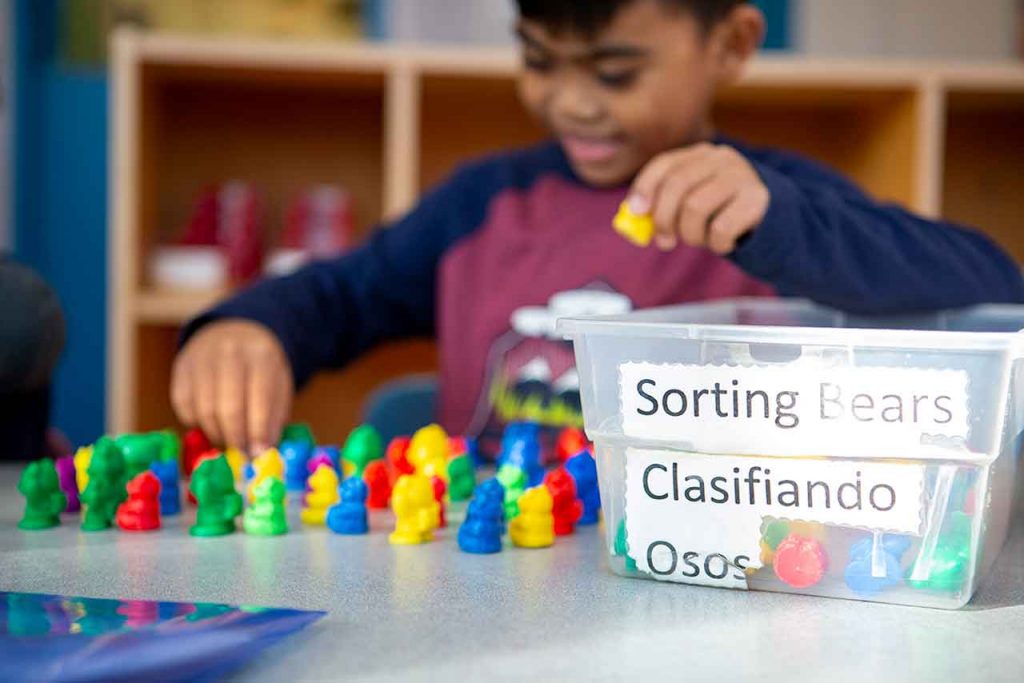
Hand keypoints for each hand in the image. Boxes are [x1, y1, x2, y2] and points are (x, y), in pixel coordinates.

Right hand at [171, 319, 292, 454]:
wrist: (233, 334)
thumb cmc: (261, 369)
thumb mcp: (278, 386)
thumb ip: (273, 418)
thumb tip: (262, 451)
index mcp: (262, 356)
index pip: (260, 399)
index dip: (258, 432)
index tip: (258, 454)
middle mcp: (230, 353)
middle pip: (228, 408)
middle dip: (235, 438)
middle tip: (241, 454)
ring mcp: (202, 358)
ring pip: (204, 410)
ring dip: (217, 433)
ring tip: (229, 438)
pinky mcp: (181, 367)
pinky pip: (184, 406)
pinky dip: (197, 422)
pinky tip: (210, 420)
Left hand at [628, 142, 769, 253]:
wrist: (773, 216)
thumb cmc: (722, 211)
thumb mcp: (693, 202)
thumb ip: (665, 205)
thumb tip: (635, 217)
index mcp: (700, 154)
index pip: (664, 164)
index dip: (645, 188)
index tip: (637, 212)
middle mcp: (721, 158)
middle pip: (677, 185)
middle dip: (663, 218)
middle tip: (664, 241)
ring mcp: (741, 176)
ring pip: (695, 207)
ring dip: (691, 234)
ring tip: (700, 240)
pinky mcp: (758, 199)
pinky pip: (721, 227)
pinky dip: (716, 244)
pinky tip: (723, 244)